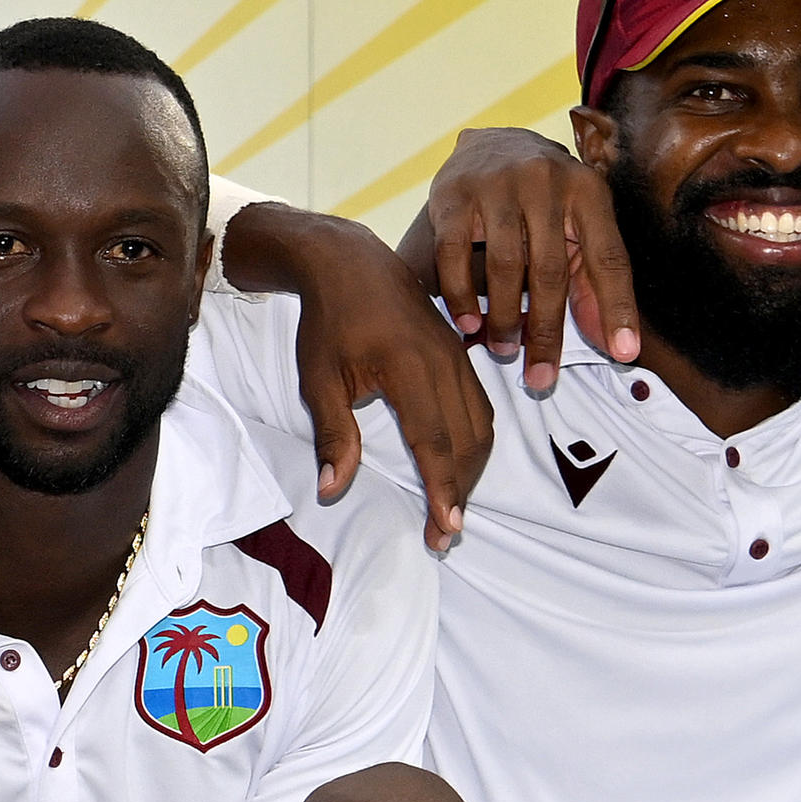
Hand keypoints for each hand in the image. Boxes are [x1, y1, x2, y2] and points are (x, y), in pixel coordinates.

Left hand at [224, 205, 492, 547]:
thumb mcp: (319, 380)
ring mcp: (458, 357)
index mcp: (409, 368)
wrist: (350, 265)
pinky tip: (458, 469)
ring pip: (482, 427)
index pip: (434, 441)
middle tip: (443, 536)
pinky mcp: (460, 355)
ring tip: (451, 511)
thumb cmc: (328, 322)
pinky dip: (475, 444)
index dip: (443, 489)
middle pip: (468, 441)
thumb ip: (333, 436)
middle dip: (459, 493)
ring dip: (471, 473)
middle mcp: (444, 362)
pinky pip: (480, 407)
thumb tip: (333, 490)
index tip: (446, 528)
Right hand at [421, 126, 637, 392]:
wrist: (491, 145)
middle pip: (551, 270)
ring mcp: (499, 185)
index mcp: (589, 191)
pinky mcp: (455, 194)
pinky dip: (462, 295)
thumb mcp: (577, 230)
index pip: (609, 257)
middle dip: (547, 331)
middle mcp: (547, 182)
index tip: (623, 354)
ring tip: (503, 350)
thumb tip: (618, 347)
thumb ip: (594, 284)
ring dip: (504, 318)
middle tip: (541, 379)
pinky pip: (456, 255)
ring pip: (505, 265)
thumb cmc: (544, 203)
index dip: (618, 308)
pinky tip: (468, 323)